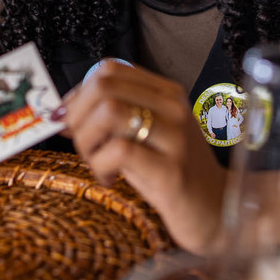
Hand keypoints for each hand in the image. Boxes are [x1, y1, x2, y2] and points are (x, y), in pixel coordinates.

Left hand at [62, 60, 226, 253]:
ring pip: (109, 112)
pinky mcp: (171, 171)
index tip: (73, 120)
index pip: (109, 69)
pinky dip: (100, 165)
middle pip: (104, 87)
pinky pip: (118, 151)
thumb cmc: (170, 174)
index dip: (79, 93)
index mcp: (167, 93)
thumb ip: (111, 118)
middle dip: (78, 117)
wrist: (216, 211)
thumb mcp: (144, 136)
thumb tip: (62, 112)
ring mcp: (175, 137)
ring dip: (87, 141)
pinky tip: (110, 179)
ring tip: (97, 162)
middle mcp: (174, 107)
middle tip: (84, 146)